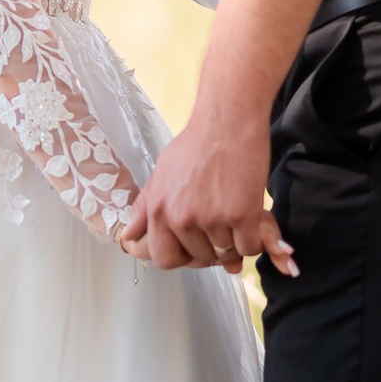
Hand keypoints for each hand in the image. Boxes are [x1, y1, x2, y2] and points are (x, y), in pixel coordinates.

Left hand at [120, 112, 297, 276]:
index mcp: (158, 210)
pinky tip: (249, 218)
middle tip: (221, 228)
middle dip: (212, 249)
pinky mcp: (241, 215)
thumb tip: (128, 236)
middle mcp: (181, 218)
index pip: (164, 259)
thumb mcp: (161, 173)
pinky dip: (252, 238)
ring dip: (234, 240)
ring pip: (226, 253)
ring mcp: (211, 218)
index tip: (194, 246)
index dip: (182, 257)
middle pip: (200, 258)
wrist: (228, 122)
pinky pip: (248, 247)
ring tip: (234, 214)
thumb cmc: (196, 145)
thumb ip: (145, 208)